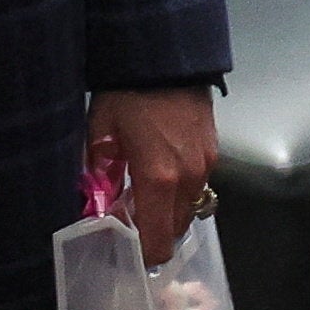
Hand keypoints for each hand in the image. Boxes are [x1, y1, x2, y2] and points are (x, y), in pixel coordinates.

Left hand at [90, 87, 219, 263]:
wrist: (166, 55)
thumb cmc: (126, 93)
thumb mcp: (100, 132)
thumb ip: (98, 176)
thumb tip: (95, 207)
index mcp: (158, 179)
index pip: (157, 241)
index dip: (142, 254)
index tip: (126, 251)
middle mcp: (188, 179)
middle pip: (175, 229)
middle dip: (154, 232)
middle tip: (129, 218)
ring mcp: (205, 165)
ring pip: (189, 209)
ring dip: (168, 211)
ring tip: (143, 193)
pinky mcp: (214, 151)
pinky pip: (198, 186)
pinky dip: (180, 191)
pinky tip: (162, 172)